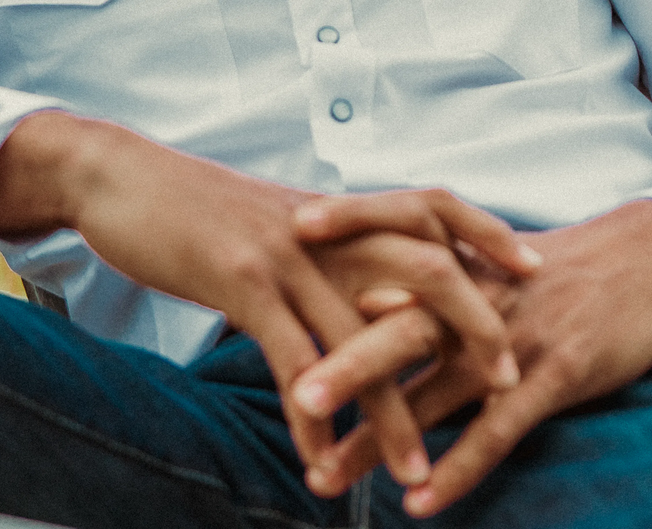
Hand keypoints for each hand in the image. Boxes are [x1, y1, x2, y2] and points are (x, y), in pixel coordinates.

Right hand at [0, 113, 538, 487]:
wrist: (118, 176)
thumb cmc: (192, 203)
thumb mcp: (269, 217)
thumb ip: (321, 246)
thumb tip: (361, 278)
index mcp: (334, 209)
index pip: (430, 204)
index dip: (486, 230)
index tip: (533, 265)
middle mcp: (323, 226)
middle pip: (422, 265)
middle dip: (474, 324)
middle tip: (511, 384)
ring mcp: (286, 251)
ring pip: (360, 334)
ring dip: (391, 412)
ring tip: (416, 474)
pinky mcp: (241, 280)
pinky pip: (290, 359)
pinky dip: (311, 417)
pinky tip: (320, 463)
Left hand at [291, 197, 651, 516]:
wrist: (641, 261)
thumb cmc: (549, 264)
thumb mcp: (487, 255)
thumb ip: (425, 275)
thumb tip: (354, 298)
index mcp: (457, 254)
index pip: (391, 229)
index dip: (344, 226)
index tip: (285, 235)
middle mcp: (474, 293)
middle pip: (398, 326)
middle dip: (344, 361)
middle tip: (295, 393)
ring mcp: (510, 335)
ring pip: (434, 391)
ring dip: (378, 436)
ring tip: (324, 473)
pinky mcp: (551, 375)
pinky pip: (495, 429)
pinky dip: (457, 467)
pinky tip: (418, 501)